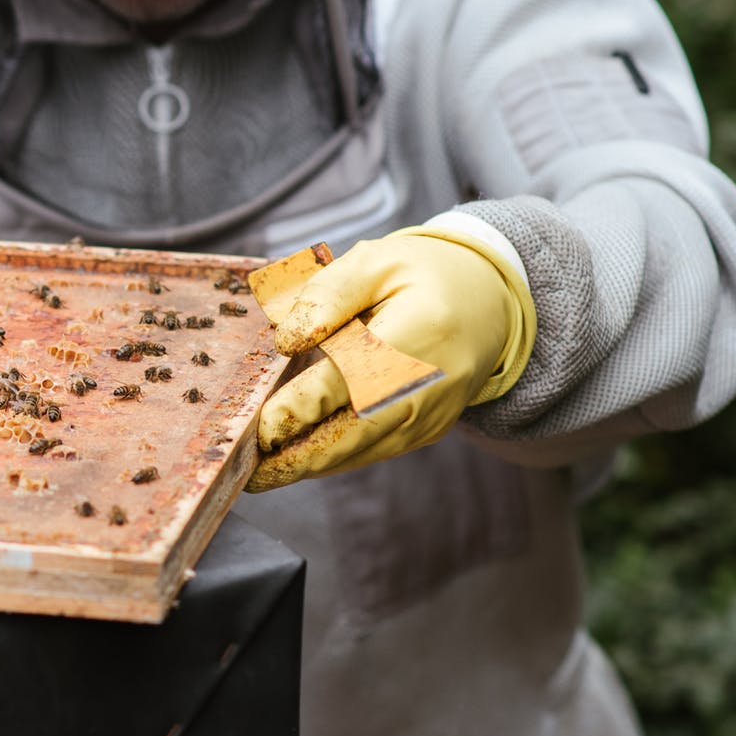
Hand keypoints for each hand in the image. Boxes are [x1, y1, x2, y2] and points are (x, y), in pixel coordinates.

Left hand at [247, 225, 534, 490]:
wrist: (491, 304)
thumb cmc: (422, 275)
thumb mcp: (377, 262)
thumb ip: (329, 294)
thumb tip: (286, 339)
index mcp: (418, 332)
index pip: (351, 379)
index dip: (304, 407)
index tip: (262, 427)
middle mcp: (429, 385)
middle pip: (354, 432)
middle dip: (296, 456)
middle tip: (244, 471)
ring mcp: (430, 416)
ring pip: (359, 451)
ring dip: (307, 465)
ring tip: (255, 474)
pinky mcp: (426, 431)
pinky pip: (371, 451)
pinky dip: (331, 459)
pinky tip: (291, 462)